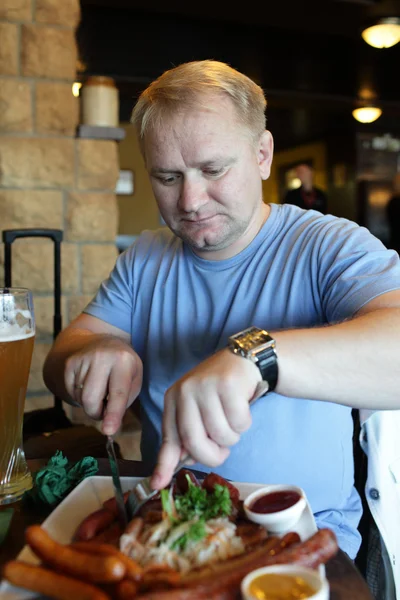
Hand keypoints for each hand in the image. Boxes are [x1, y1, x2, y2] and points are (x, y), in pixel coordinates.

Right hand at [64, 335, 142, 435]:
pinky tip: (88, 382)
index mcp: (123, 360)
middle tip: (104, 409)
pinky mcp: (69, 364)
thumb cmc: (122, 365)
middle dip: (97, 413)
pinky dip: (81, 394)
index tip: (109, 431)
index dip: (113, 414)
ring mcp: (82, 359)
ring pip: (81, 398)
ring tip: (99, 389)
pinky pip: (72, 392)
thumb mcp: (134, 377)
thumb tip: (109, 425)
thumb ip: (125, 400)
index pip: (118, 392)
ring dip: (90, 403)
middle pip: (91, 400)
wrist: (99, 340)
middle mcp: (101, 357)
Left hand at [151, 349, 260, 488]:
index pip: (169, 437)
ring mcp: (205, 386)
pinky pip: (239, 423)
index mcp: (173, 399)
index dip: (164, 464)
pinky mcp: (228, 385)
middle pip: (193, 441)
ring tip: (232, 420)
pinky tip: (242, 407)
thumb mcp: (197, 409)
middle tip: (222, 452)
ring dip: (231, 437)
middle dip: (212, 455)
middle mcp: (185, 391)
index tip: (157, 484)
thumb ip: (188, 434)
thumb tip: (182, 463)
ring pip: (220, 435)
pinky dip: (244, 423)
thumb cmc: (219, 390)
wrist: (243, 360)